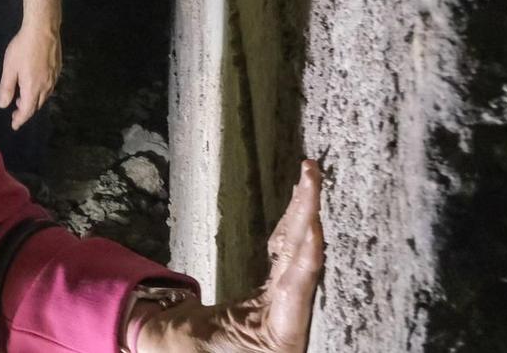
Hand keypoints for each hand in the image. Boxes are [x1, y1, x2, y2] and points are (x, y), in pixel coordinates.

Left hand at [0, 22, 61, 127]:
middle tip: (15, 113)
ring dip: (33, 101)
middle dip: (26, 111)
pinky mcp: (57, 69)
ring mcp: (54, 78)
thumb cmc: (23, 48)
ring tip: (22, 100)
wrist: (43, 30)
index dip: (20, 119)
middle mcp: (46, 87)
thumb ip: (6, 88)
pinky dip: (40, 92)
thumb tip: (3, 106)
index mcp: (33, 88)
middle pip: (37, 105)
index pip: (27, 111)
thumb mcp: (10, 68)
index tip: (14, 125)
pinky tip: (34, 85)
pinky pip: (49, 87)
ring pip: (44, 97)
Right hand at [137, 160, 323, 352]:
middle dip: (308, 214)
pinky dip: (289, 230)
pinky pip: (285, 258)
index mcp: (281, 335)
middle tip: (311, 171)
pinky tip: (295, 209)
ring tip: (308, 176)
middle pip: (304, 259)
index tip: (313, 217)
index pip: (298, 285)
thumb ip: (209, 325)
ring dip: (301, 214)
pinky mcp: (274, 295)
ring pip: (296, 253)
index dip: (307, 251)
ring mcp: (283, 303)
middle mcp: (290, 317)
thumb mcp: (193, 343)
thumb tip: (216, 305)